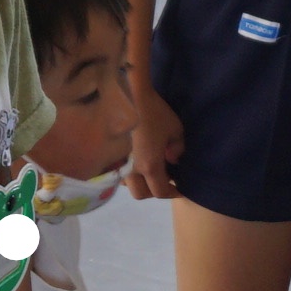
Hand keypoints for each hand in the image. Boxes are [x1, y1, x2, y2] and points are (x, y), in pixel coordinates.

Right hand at [126, 75, 186, 201]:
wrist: (128, 95)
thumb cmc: (154, 111)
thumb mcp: (175, 128)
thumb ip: (177, 148)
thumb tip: (173, 159)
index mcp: (150, 166)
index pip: (160, 192)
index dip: (172, 193)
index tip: (179, 188)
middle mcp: (132, 170)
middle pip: (141, 194)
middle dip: (154, 191)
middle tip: (164, 179)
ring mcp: (119, 163)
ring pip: (127, 185)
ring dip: (139, 182)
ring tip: (149, 170)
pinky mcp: (111, 155)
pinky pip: (119, 172)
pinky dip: (129, 173)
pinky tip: (136, 161)